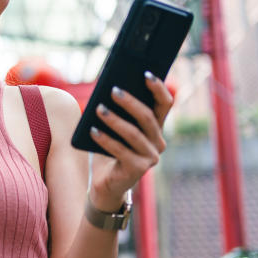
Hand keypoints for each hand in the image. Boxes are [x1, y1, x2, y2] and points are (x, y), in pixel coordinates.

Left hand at [86, 71, 172, 209]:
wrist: (105, 183)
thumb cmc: (108, 149)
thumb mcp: (113, 127)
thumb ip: (117, 110)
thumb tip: (110, 87)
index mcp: (156, 127)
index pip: (165, 103)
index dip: (158, 88)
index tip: (145, 73)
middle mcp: (158, 141)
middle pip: (148, 116)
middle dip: (130, 102)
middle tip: (113, 90)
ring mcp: (151, 157)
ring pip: (133, 133)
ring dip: (114, 119)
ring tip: (98, 109)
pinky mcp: (138, 169)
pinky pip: (121, 151)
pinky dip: (105, 139)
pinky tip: (92, 130)